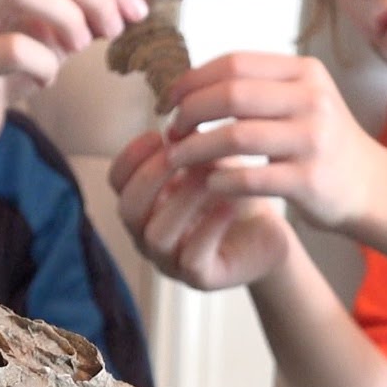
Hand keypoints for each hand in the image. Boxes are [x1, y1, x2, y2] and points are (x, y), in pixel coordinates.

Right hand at [0, 0, 145, 157]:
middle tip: (111, 30)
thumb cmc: (6, 68)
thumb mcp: (52, 34)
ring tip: (77, 48)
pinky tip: (44, 78)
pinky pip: (9, 49)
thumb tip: (128, 7)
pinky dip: (42, 64)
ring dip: (64, 17)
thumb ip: (83, 14)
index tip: (136, 12)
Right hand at [111, 127, 293, 291]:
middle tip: (181, 153)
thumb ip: (191, 142)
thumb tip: (182, 109)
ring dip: (182, 200)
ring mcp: (169, 260)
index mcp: (144, 202)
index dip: (131, 157)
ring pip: (157, 234)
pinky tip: (230, 202)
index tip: (158, 132)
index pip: (117, 181)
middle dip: (152, 177)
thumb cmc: (232, 192)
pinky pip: (193, 257)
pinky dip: (210, 227)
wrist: (268, 231)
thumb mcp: (210, 159)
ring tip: (209, 176)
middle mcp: (146, 234)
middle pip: (128, 209)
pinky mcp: (198, 278)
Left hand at [158, 52, 386, 232]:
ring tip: (177, 158)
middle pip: (231, 94)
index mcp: (305, 72)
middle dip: (190, 111)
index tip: (170, 100)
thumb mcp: (301, 99)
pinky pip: (250, 178)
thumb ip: (258, 86)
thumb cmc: (320, 142)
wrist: (370, 186)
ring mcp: (313, 139)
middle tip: (172, 131)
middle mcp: (312, 99)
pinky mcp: (309, 180)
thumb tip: (192, 83)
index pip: (235, 63)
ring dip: (195, 148)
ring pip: (236, 136)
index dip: (193, 79)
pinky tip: (208, 184)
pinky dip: (220, 180)